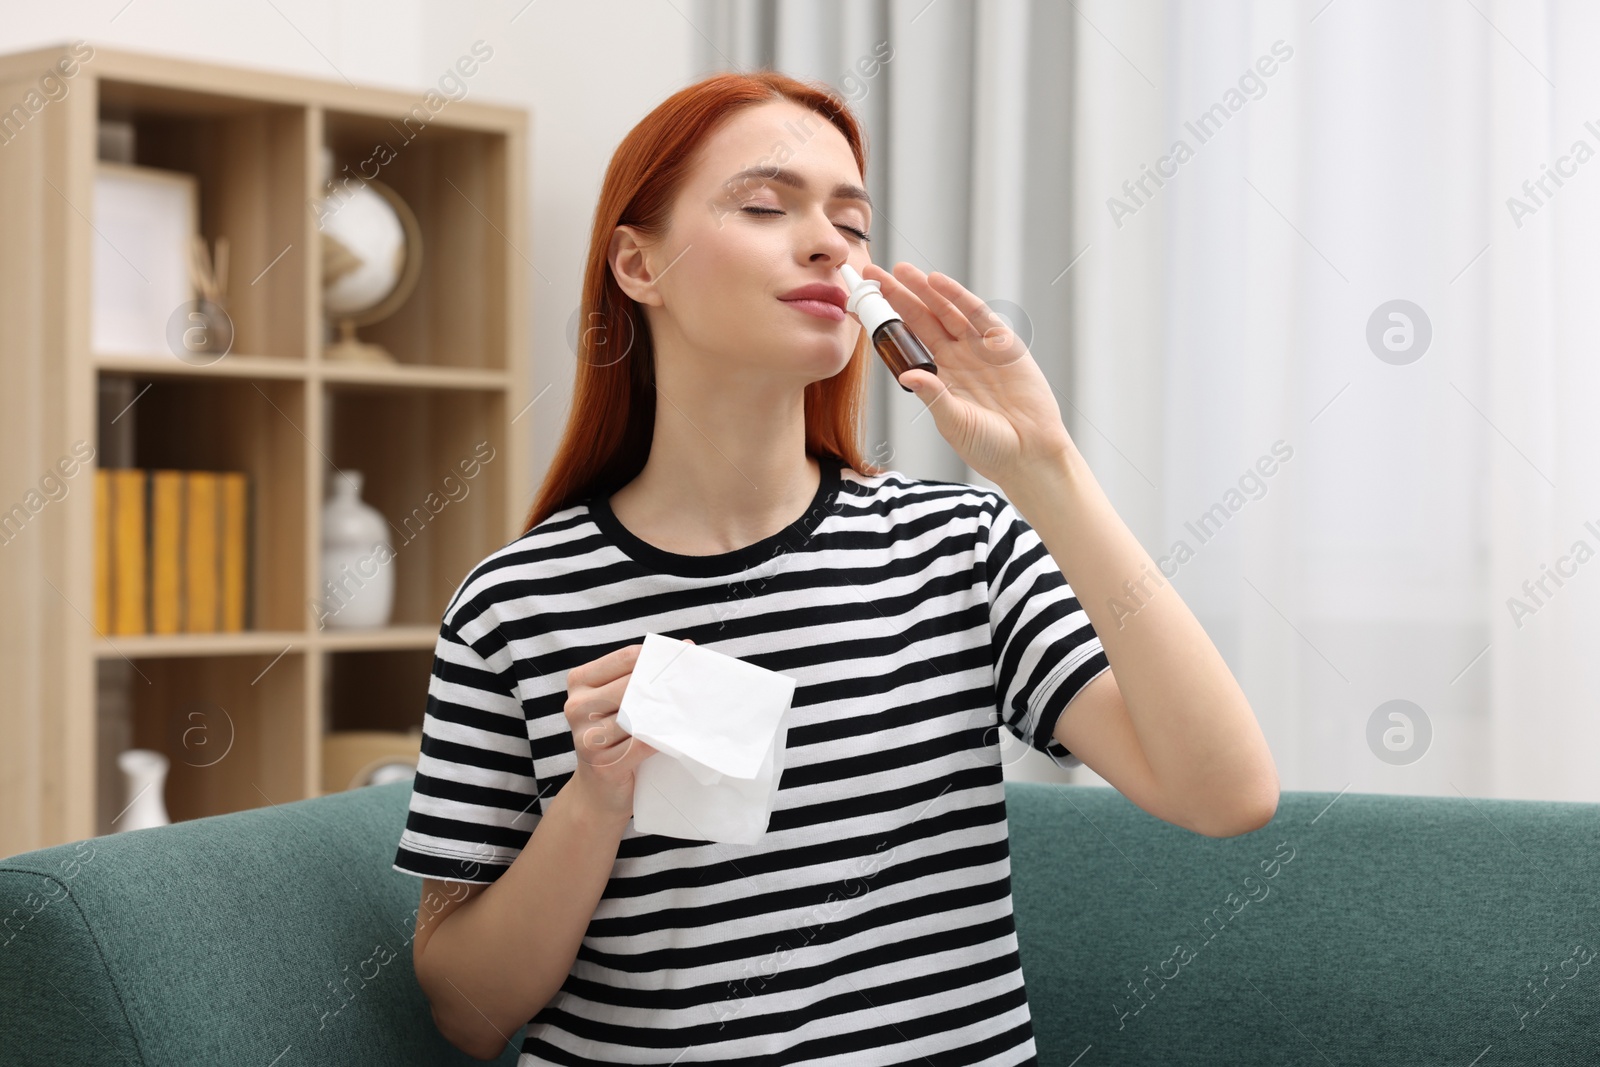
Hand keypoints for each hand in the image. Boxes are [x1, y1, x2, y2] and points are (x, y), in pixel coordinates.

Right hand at [562, 638, 690, 819]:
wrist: (598, 792)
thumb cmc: (616, 739)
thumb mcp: (619, 702)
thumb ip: (642, 677)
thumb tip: (687, 647)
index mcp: (579, 682)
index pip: (626, 658)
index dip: (658, 656)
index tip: (686, 656)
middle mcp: (576, 706)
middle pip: (632, 686)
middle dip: (666, 685)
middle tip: (696, 685)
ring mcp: (586, 736)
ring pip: (638, 716)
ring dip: (668, 714)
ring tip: (692, 709)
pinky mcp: (601, 764)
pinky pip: (642, 744)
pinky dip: (664, 739)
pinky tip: (679, 735)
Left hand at [862, 261, 1075, 487]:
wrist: (1030, 455)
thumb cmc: (989, 446)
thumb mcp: (954, 422)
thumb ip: (934, 396)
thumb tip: (907, 374)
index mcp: (939, 376)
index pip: (907, 341)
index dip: (886, 322)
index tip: (860, 305)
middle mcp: (957, 357)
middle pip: (923, 318)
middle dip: (899, 295)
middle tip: (873, 273)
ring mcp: (979, 349)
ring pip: (946, 311)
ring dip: (925, 290)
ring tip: (901, 270)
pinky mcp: (1004, 344)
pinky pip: (977, 314)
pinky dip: (957, 296)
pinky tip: (937, 282)